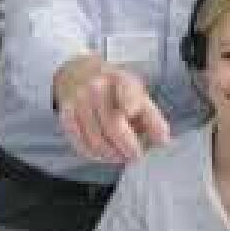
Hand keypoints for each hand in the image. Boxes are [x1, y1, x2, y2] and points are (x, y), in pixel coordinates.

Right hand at [54, 56, 171, 162]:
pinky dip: (95, 155)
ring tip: (121, 157)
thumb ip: (152, 117)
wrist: (78, 73)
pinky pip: (81, 144)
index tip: (135, 115)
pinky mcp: (66, 116)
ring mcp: (79, 102)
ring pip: (96, 140)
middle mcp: (97, 88)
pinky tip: (104, 154)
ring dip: (112, 155)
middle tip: (135, 156)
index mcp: (120, 79)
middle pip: (113, 125)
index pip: (127, 93)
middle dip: (128, 147)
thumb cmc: (114, 89)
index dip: (130, 103)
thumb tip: (163, 141)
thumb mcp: (137, 93)